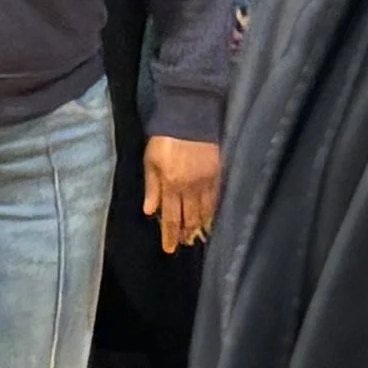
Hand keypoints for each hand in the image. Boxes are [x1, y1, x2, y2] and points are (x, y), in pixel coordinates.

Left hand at [144, 132, 219, 254]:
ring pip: (204, 211)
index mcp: (171, 185)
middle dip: (186, 232)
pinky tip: (211, 217)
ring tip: (196, 234)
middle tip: (184, 243)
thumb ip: (151, 187)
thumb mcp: (150, 161)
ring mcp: (206, 182)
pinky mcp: (218, 174)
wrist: (190, 118)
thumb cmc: (165, 138)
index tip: (170, 249)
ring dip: (199, 225)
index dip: (170, 235)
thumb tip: (150, 211)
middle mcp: (190, 188)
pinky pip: (216, 199)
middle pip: (189, 217)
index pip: (171, 217)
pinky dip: (213, 211)